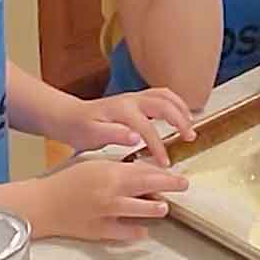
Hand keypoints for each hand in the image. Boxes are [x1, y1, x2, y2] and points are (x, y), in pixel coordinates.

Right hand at [28, 159, 187, 241]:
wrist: (43, 203)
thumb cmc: (66, 181)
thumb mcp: (95, 164)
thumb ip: (119, 166)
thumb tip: (143, 169)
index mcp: (110, 173)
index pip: (147, 172)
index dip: (167, 175)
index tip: (180, 177)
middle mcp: (111, 193)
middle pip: (149, 190)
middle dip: (169, 189)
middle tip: (182, 187)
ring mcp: (107, 214)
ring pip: (141, 212)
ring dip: (155, 209)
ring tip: (162, 207)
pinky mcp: (100, 231)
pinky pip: (125, 233)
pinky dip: (136, 231)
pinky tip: (142, 228)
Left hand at [52, 88, 197, 165]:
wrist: (69, 116)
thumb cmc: (80, 127)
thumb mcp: (92, 135)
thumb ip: (114, 134)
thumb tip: (136, 137)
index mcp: (122, 110)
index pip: (147, 128)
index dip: (158, 146)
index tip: (165, 163)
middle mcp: (131, 100)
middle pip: (164, 105)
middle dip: (180, 120)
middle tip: (190, 137)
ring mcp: (135, 97)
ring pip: (165, 96)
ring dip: (181, 108)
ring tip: (190, 125)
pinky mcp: (136, 100)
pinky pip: (161, 96)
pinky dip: (175, 103)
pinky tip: (180, 114)